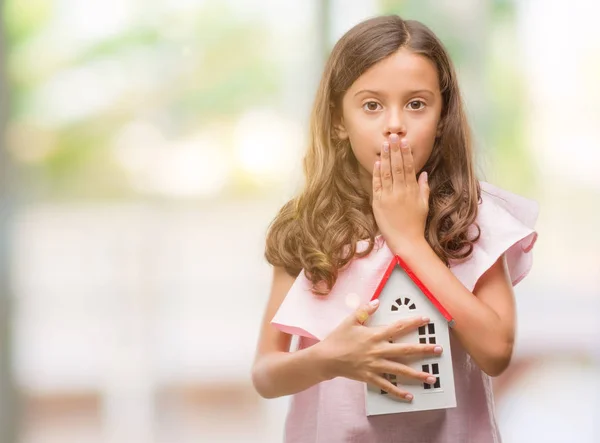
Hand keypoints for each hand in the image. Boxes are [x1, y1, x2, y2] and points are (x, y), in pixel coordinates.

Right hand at [316, 299, 442, 400]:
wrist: (326, 358)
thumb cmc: (338, 338)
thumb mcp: (350, 321)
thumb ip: (364, 310)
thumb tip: (377, 301)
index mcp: (374, 335)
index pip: (398, 328)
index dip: (413, 323)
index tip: (426, 321)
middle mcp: (378, 351)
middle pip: (405, 350)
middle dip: (423, 350)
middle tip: (438, 350)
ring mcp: (375, 366)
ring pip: (400, 371)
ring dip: (417, 374)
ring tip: (432, 378)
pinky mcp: (370, 377)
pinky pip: (387, 386)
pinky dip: (398, 392)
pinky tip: (410, 396)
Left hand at [373, 134, 429, 253]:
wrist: (406, 240)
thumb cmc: (416, 223)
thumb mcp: (424, 204)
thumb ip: (424, 187)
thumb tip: (424, 173)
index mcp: (412, 190)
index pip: (409, 167)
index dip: (406, 153)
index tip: (404, 141)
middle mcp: (400, 191)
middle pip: (397, 166)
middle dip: (394, 150)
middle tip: (392, 136)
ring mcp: (389, 196)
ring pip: (386, 173)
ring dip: (385, 158)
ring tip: (384, 144)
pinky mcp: (378, 203)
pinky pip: (377, 185)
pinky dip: (376, 173)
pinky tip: (376, 162)